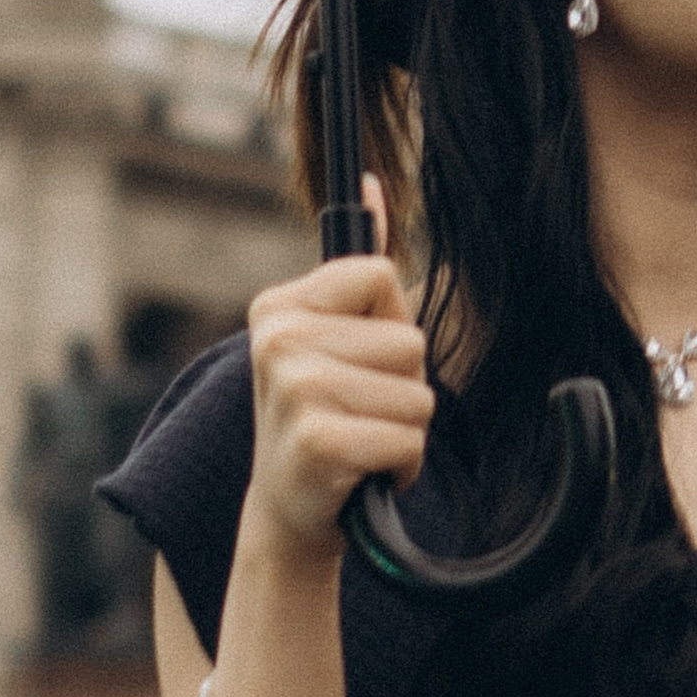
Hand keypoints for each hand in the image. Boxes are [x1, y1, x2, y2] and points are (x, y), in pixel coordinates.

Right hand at [238, 177, 432, 563]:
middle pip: (410, 340)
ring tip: (359, 442)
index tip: (355, 360)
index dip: (388, 326)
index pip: (381, 275)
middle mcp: (278, 340)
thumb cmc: (322, 419)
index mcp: (278, 305)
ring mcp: (295, 389)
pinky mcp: (319, 441)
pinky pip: (409, 440)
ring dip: (404, 431)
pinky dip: (400, 467)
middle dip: (403, 385)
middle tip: (356, 412)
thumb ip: (354, 267)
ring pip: (418, 394)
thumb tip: (372, 180)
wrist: (286, 516)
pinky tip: (360, 475)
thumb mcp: (330, 338)